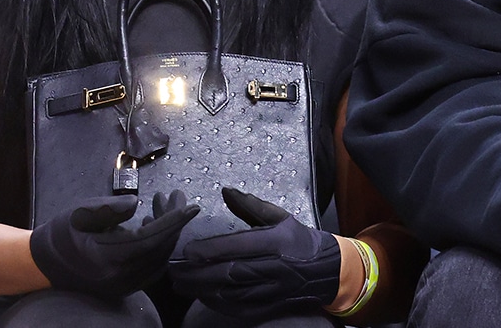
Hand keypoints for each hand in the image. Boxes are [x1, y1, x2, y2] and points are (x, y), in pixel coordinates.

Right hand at [30, 190, 198, 297]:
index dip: (174, 221)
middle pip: (160, 249)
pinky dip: (159, 245)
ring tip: (161, 204)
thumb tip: (138, 204)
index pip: (153, 239)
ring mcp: (123, 285)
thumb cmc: (62, 234)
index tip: (191, 205)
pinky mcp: (124, 285)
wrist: (42, 264)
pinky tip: (153, 226)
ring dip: (167, 231)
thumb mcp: (82, 213)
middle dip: (173, 221)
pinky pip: (152, 266)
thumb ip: (111, 208)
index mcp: (109, 258)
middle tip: (176, 196)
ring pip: (159, 258)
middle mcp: (120, 277)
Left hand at [170, 187, 340, 317]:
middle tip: (174, 270)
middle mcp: (274, 268)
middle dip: (199, 273)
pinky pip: (239, 310)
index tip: (188, 250)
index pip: (239, 247)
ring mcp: (272, 291)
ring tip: (180, 283)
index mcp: (277, 242)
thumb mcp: (279, 216)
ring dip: (203, 290)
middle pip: (230, 274)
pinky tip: (202, 296)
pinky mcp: (269, 308)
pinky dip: (218, 305)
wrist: (326, 270)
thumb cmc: (297, 239)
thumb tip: (224, 190)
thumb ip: (250, 205)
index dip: (212, 250)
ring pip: (232, 295)